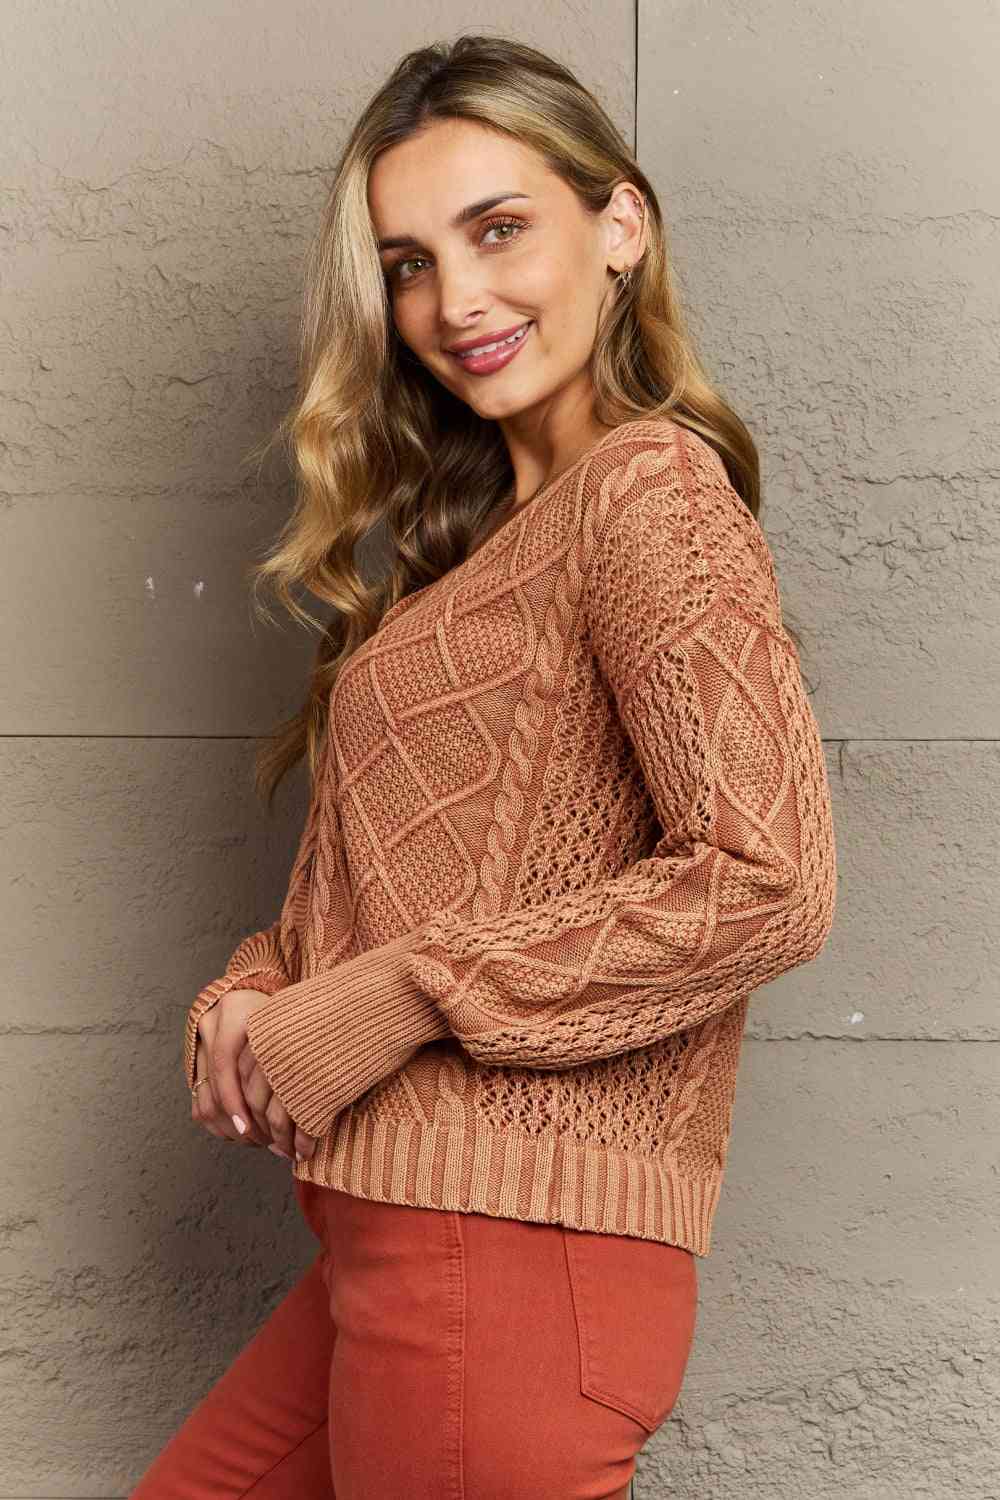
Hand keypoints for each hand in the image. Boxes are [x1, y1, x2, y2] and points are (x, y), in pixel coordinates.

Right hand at [191, 988, 318, 1163]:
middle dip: (236, 1122)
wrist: (262, 992)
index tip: (251, 1130)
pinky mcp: (197, 1060)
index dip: (236, 1102)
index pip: (224, 1065)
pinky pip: (199, 1102)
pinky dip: (218, 1122)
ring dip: (227, 1127)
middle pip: (213, 1088)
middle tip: (262, 1141)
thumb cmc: (288, 1013)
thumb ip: (290, 1056)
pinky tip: (239, 1131)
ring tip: (255, 1139)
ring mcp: (199, 1043)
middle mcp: (210, 1024)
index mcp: (233, 1011)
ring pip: (204, 1100)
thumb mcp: (291, 1025)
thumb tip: (303, 1110)